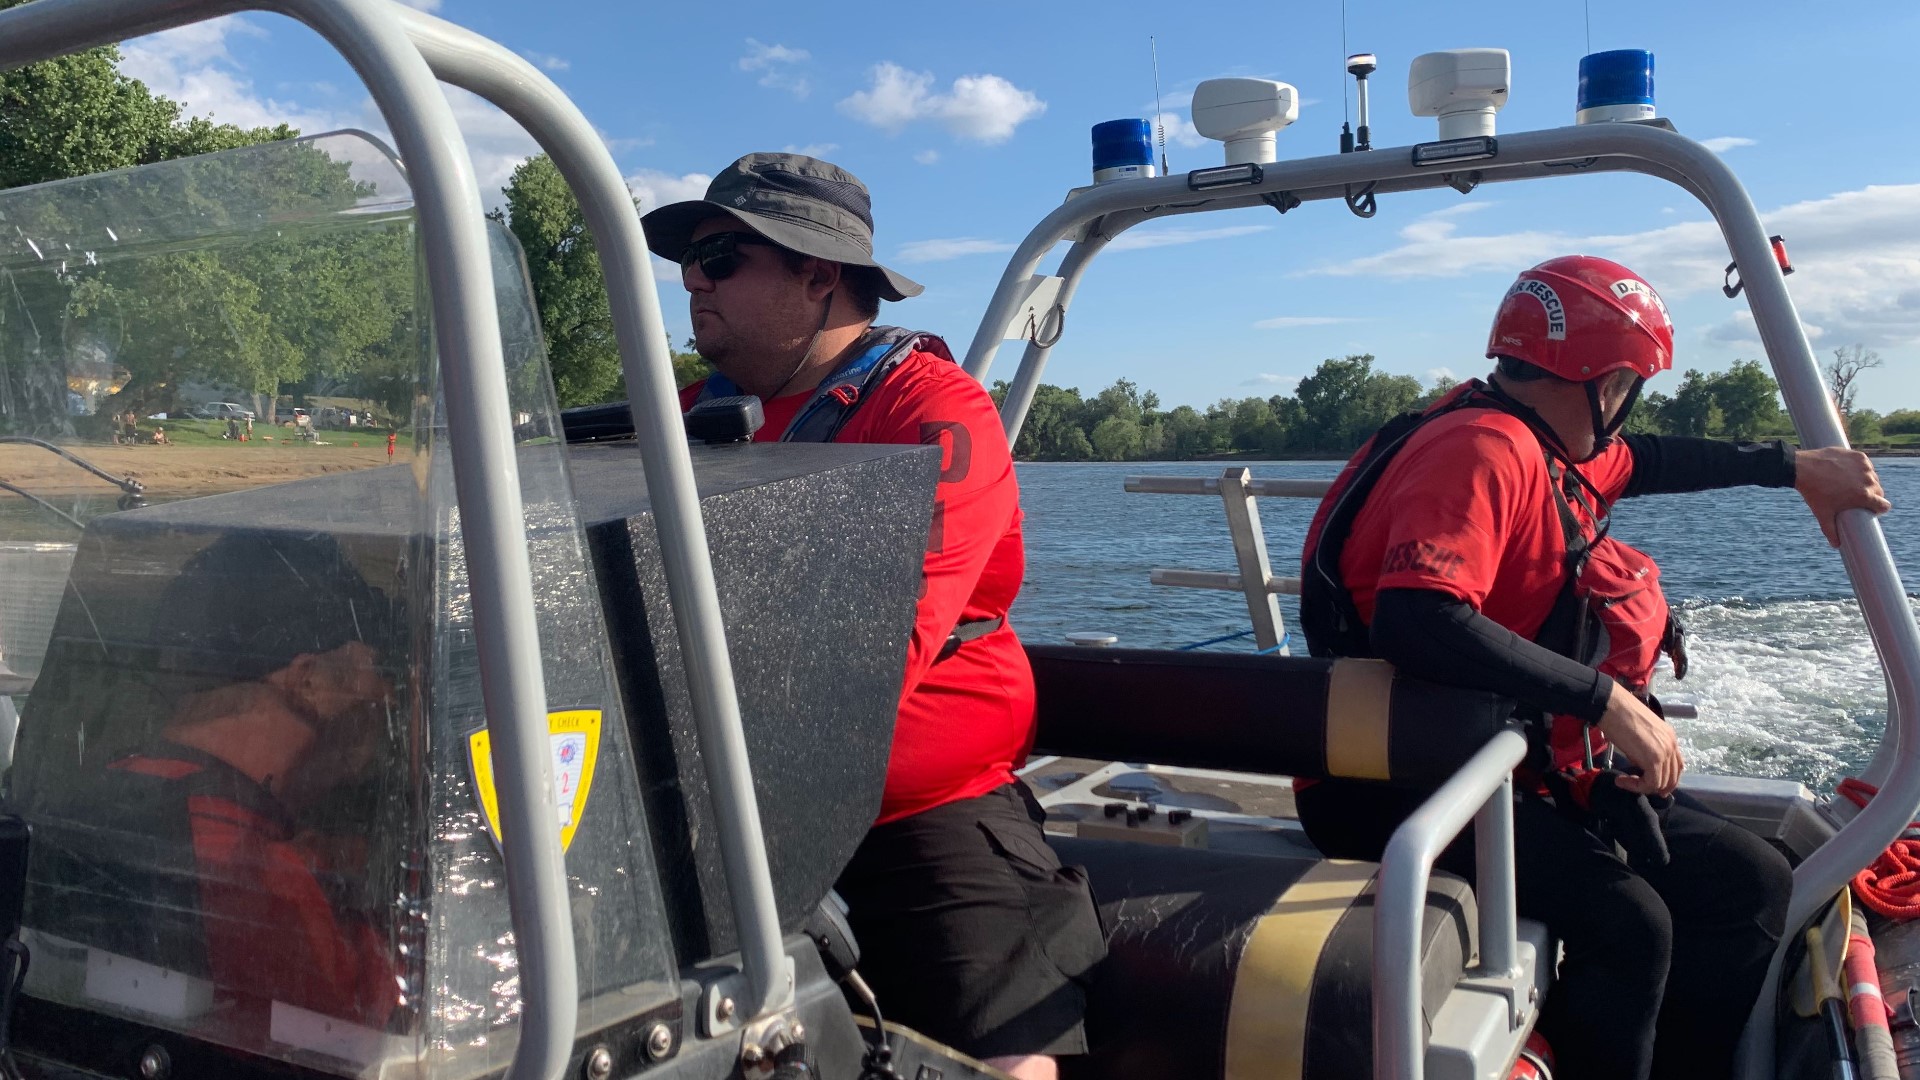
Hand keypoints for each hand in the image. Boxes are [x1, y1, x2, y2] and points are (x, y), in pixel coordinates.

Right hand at [1596, 680, 1682, 797]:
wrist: (1612, 706)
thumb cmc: (1620, 715)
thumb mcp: (1640, 734)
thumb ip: (1647, 749)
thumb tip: (1641, 765)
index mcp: (1670, 737)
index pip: (1677, 766)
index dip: (1667, 780)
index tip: (1652, 786)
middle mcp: (1672, 745)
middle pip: (1672, 777)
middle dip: (1656, 787)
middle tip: (1637, 787)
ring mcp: (1665, 752)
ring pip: (1662, 783)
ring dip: (1642, 787)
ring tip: (1625, 781)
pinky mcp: (1654, 760)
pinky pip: (1651, 783)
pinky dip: (1636, 786)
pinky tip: (1622, 780)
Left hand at [1796, 446, 1890, 546]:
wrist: (1803, 469)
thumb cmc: (1814, 493)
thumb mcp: (1822, 514)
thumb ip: (1831, 531)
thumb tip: (1836, 546)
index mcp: (1864, 495)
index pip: (1884, 505)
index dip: (1878, 509)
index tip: (1871, 509)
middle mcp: (1868, 480)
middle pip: (1879, 491)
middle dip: (1871, 495)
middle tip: (1857, 497)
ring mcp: (1864, 466)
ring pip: (1872, 477)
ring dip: (1866, 481)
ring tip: (1852, 485)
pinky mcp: (1859, 455)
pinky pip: (1865, 464)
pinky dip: (1860, 468)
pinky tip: (1850, 472)